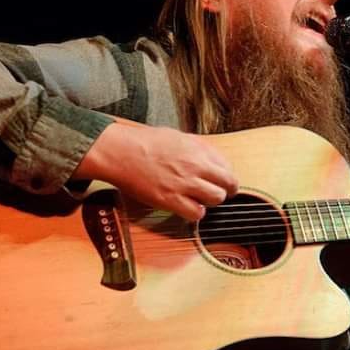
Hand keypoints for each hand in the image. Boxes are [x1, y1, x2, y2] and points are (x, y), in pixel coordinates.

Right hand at [73, 122, 238, 221]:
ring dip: (212, 201)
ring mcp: (184, 183)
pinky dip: (196, 213)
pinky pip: (196, 213)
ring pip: (216, 198)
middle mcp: (195, 165)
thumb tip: (212, 158)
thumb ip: (198, 148)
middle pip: (228, 183)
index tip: (222, 178)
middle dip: (228, 190)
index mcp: (197, 148)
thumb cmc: (144, 142)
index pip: (227, 165)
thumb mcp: (178, 136)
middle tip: (223, 193)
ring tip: (202, 199)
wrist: (121, 151)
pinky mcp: (171, 199)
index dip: (227, 174)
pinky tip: (189, 208)